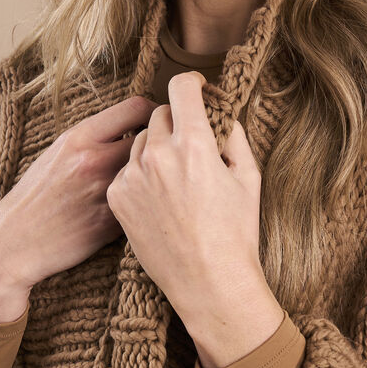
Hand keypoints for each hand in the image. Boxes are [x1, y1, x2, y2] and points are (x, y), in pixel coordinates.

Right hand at [0, 93, 159, 318]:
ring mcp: (104, 192)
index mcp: (79, 137)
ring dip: (158, 173)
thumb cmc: (36, 196)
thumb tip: (134, 125)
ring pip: (152, 172)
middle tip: (167, 150)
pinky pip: (145, 203)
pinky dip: (147, 203)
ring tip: (157, 178)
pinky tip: (142, 206)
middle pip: (152, 138)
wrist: (13, 243)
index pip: (136, 107)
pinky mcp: (113, 222)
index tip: (159, 121)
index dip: (154, 112)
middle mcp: (93, 160)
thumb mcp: (57, 153)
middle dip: (161, 143)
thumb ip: (94, 138)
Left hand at [106, 71, 264, 330]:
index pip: (182, 88)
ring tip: (177, 179)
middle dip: (176, 121)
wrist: (208, 283)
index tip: (196, 89)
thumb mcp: (248, 177)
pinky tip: (160, 198)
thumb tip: (222, 114)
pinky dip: (141, 175)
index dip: (192, 84)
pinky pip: (127, 170)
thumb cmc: (236, 233)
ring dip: (156, 148)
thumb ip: (233, 136)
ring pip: (140, 141)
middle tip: (191, 144)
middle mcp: (158, 155)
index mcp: (194, 144)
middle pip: (160, 114)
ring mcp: (133, 177)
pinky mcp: (118, 198)